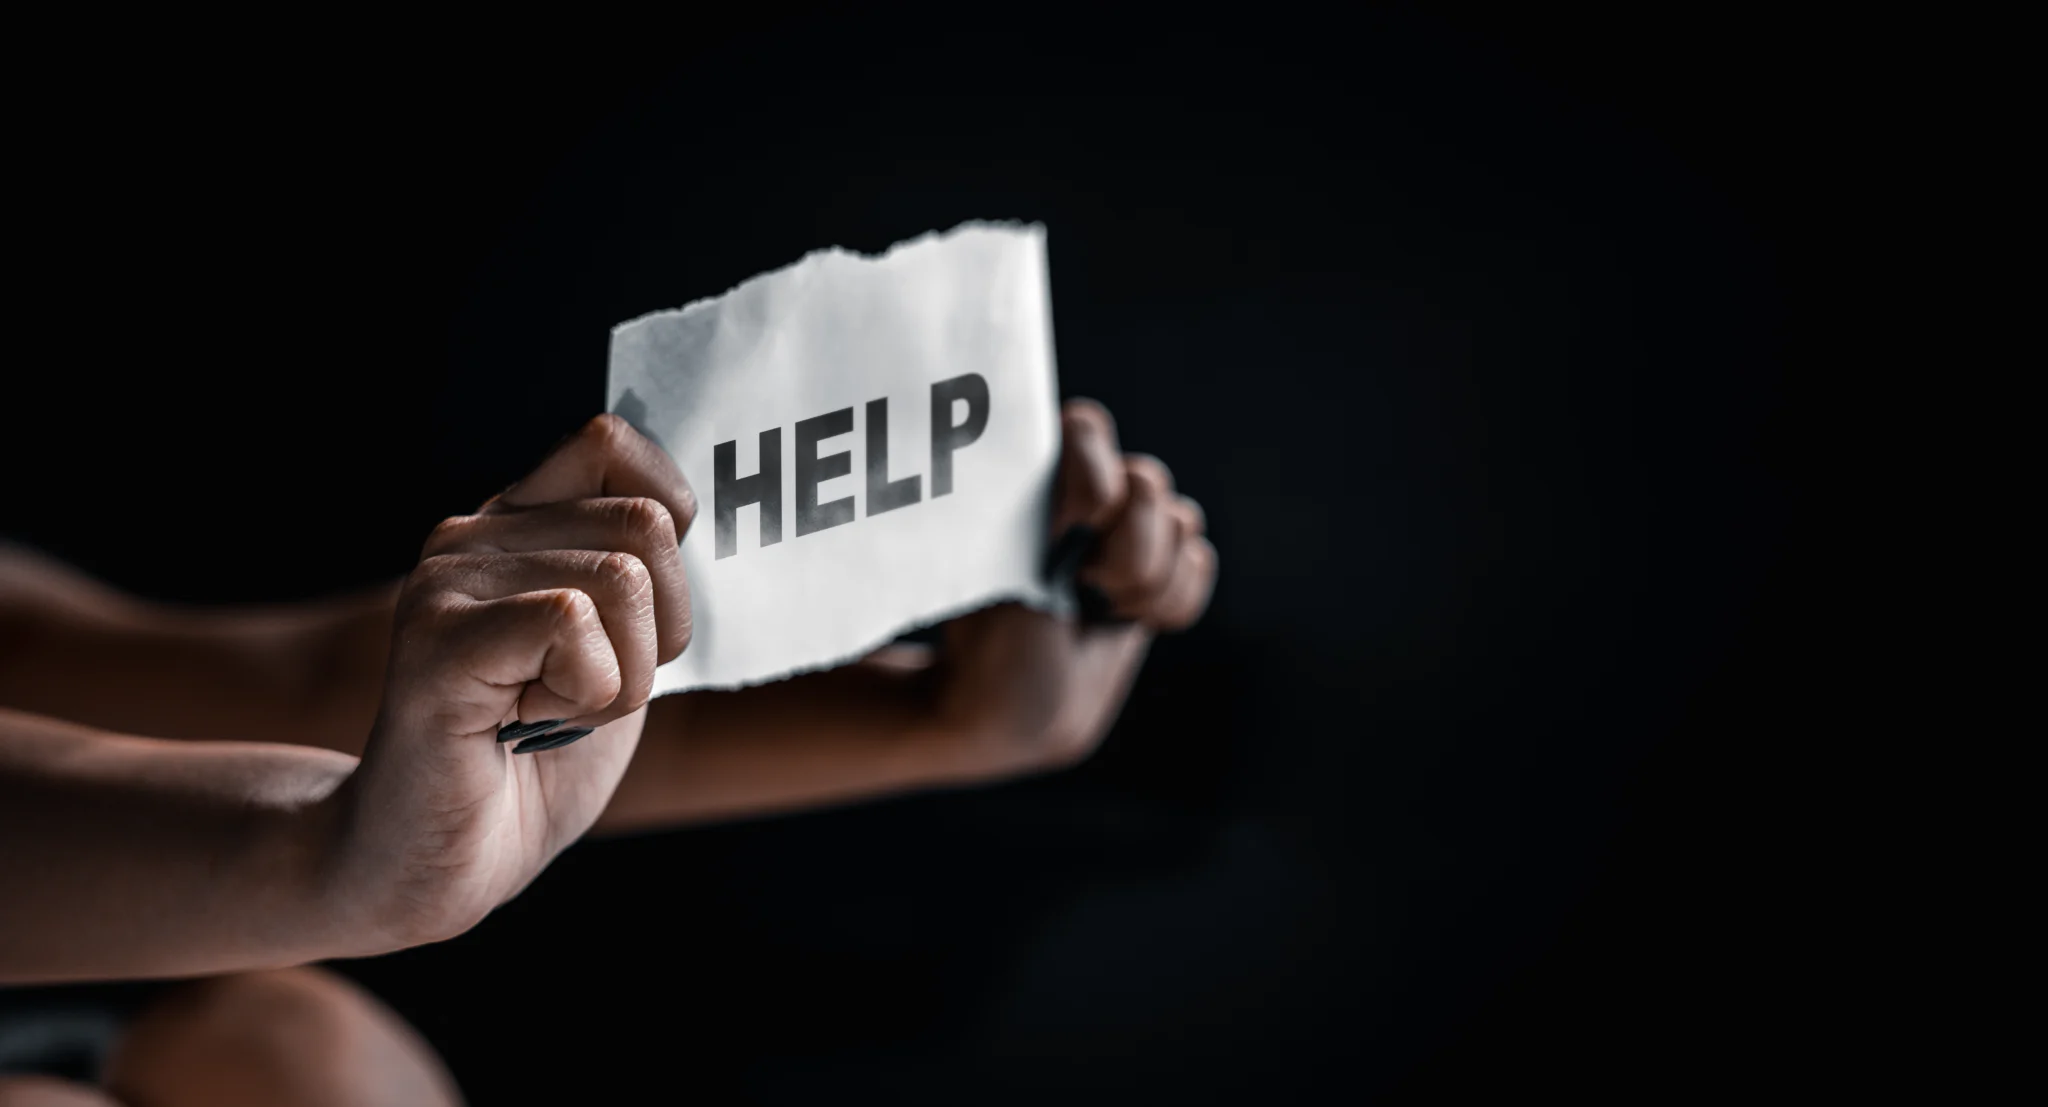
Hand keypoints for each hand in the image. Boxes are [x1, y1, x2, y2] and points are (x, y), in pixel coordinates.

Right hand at [326, 414, 695, 949]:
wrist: (431, 866)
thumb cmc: (528, 766)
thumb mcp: (617, 655)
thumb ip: (646, 579)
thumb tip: (686, 515)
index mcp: (517, 526)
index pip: (614, 444)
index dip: (665, 528)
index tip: (636, 617)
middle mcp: (474, 534)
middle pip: (644, 526)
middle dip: (656, 635)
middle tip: (584, 694)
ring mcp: (447, 580)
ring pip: (621, 580)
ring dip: (619, 679)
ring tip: (547, 714)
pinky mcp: (436, 639)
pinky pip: (572, 622)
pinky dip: (584, 693)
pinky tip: (523, 723)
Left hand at [921, 399, 1216, 778]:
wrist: (1017, 713)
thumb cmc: (989, 644)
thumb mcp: (997, 572)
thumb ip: (1044, 507)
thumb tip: (1081, 451)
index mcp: (1033, 474)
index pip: (1087, 428)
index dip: (1090, 484)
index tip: (1064, 539)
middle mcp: (1085, 489)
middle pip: (1150, 482)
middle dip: (1125, 554)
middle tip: (1080, 591)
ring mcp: (1126, 528)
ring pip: (1183, 522)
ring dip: (1144, 586)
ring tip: (1097, 610)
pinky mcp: (1158, 568)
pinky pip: (1199, 562)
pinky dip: (1170, 604)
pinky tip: (1127, 620)